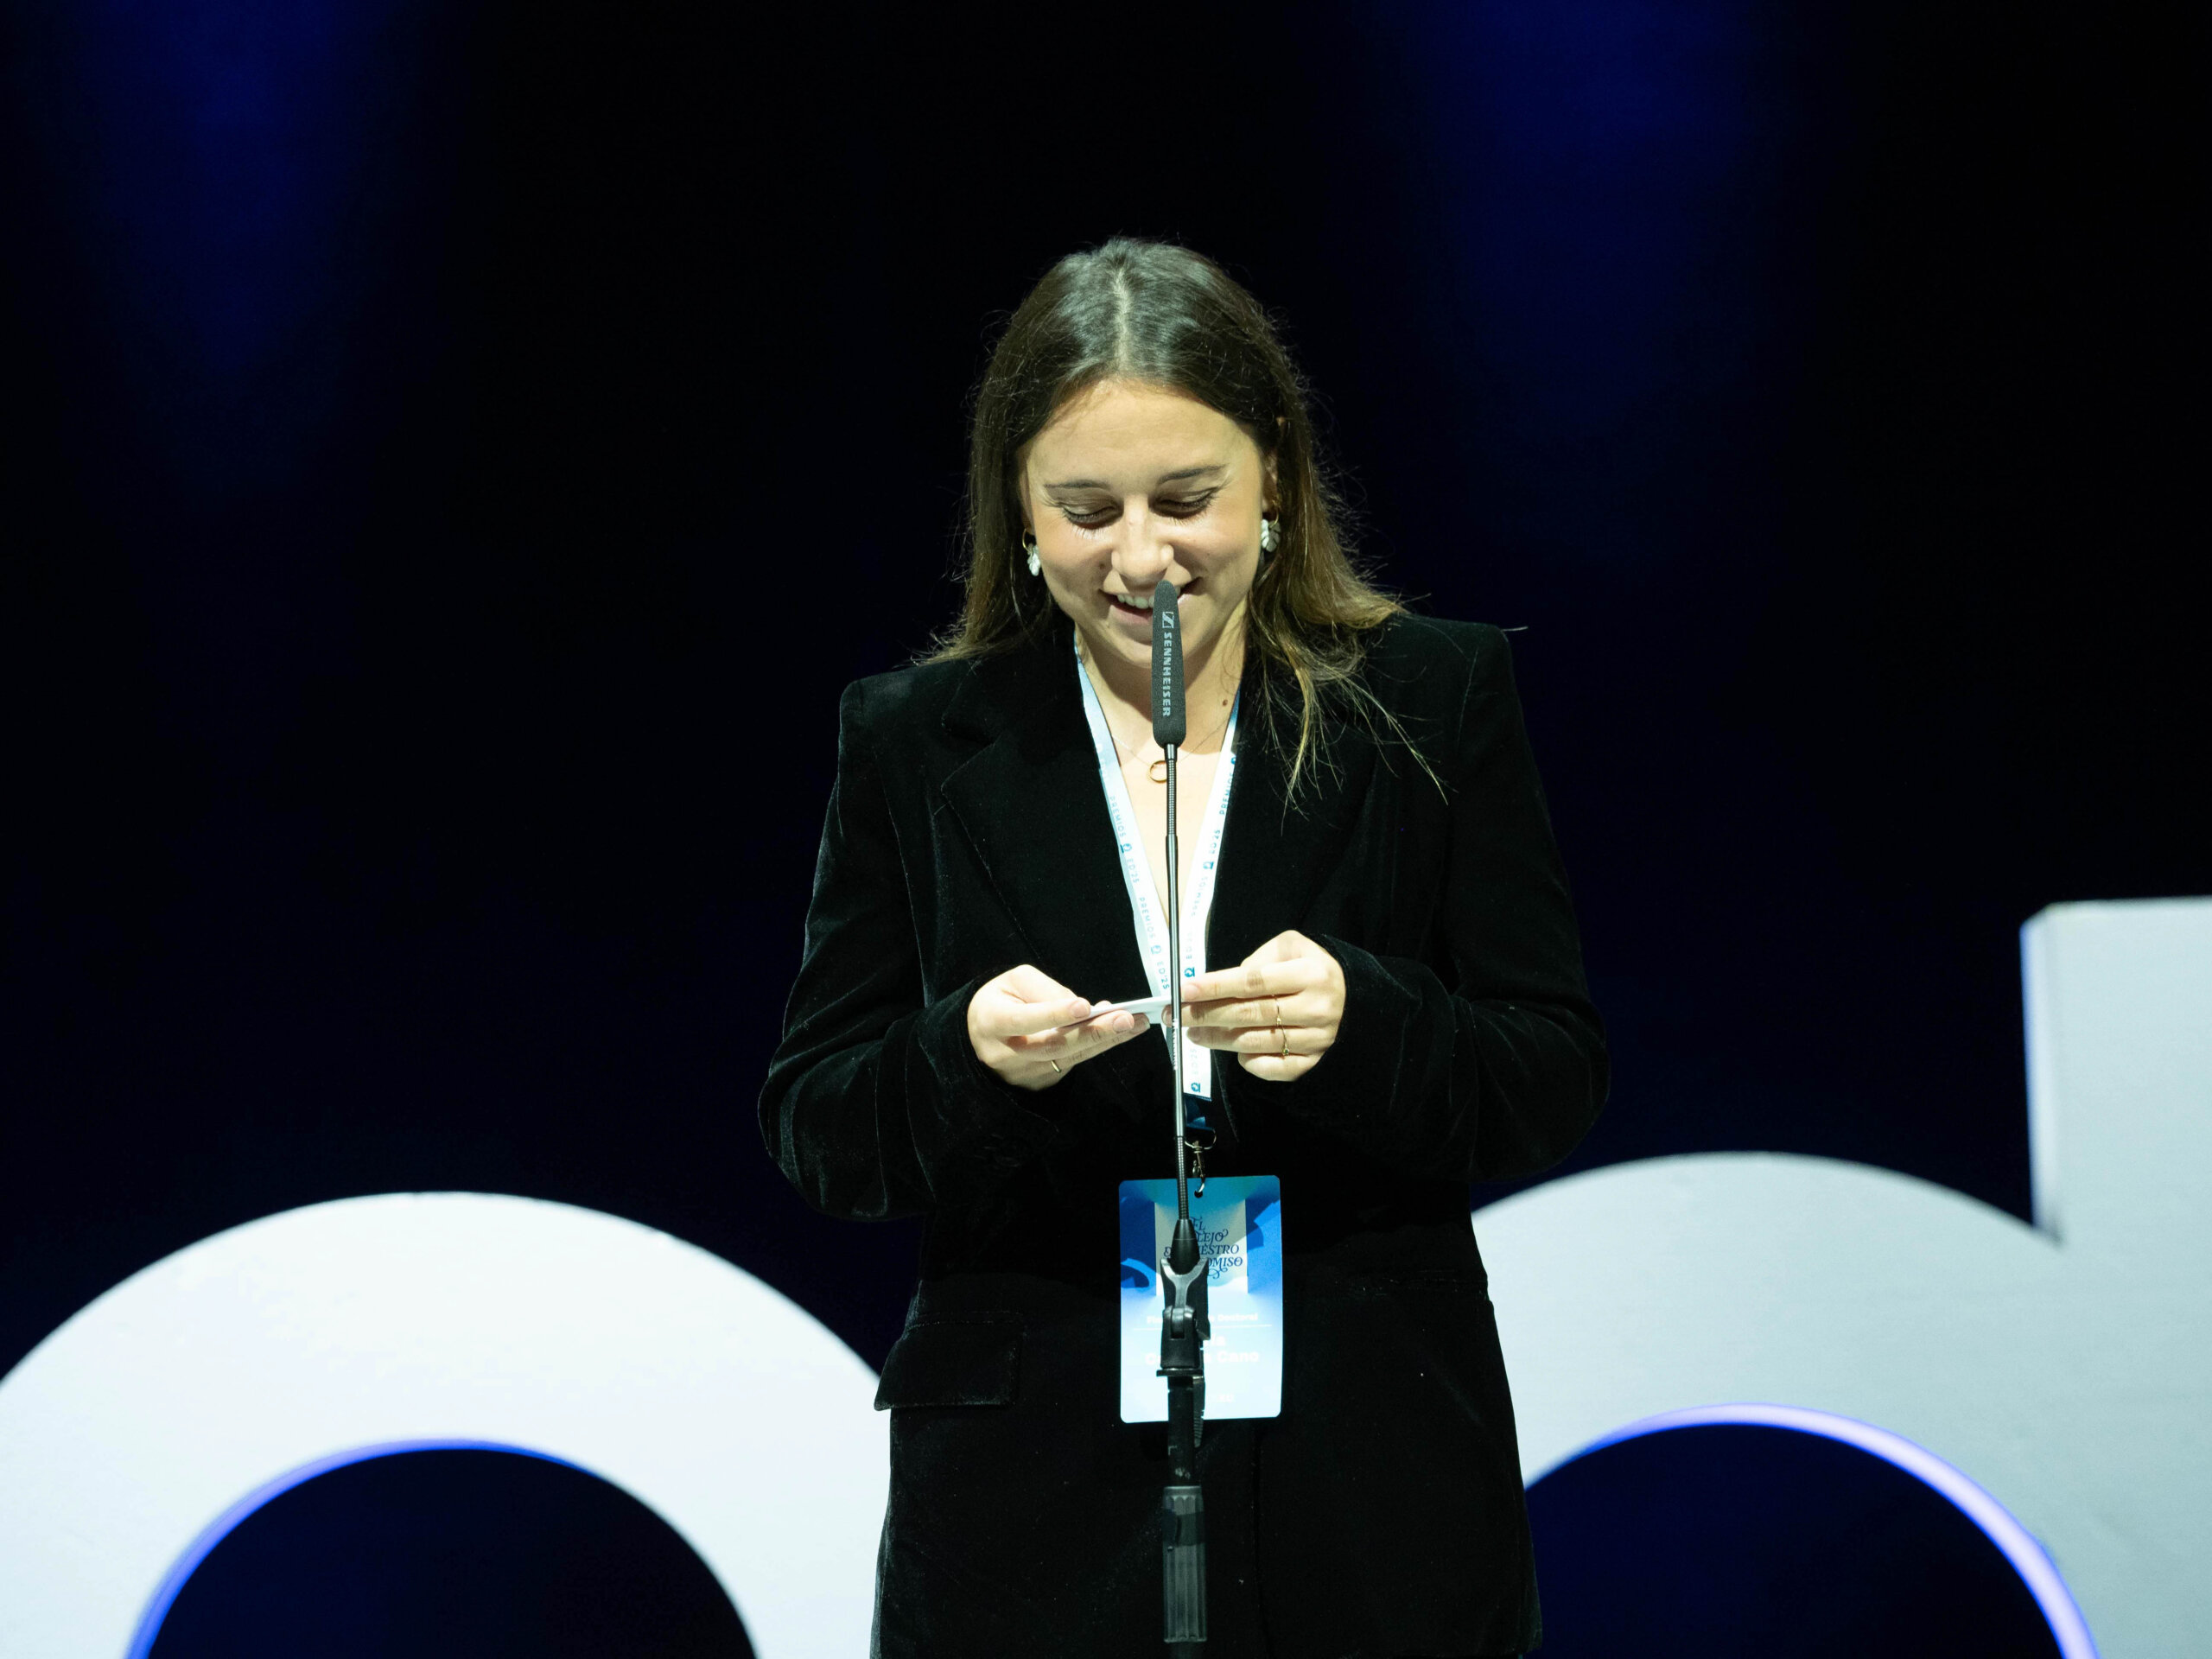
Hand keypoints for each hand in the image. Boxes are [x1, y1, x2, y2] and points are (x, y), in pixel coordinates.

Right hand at [967, 964, 1150, 1091]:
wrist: (979, 1040)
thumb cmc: (999, 1003)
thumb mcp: (1012, 982)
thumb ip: (1044, 989)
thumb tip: (1079, 1006)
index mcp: (992, 1022)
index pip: (1025, 1020)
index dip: (1054, 1014)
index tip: (1084, 1006)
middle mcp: (1007, 1053)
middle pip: (1054, 1046)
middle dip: (1093, 1032)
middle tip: (1125, 1018)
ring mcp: (1025, 1073)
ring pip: (1070, 1057)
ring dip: (1106, 1040)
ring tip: (1135, 1023)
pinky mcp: (1042, 1081)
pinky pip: (1073, 1062)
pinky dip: (1096, 1046)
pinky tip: (1118, 1032)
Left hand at [1183, 930, 1344, 1081]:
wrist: (1352, 998)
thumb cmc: (1310, 968)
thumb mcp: (1290, 947)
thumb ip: (1258, 960)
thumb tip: (1222, 984)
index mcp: (1310, 974)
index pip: (1253, 981)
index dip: (1216, 986)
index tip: (1186, 989)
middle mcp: (1316, 1008)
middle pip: (1250, 1014)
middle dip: (1208, 1014)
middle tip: (1178, 1015)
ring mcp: (1316, 1038)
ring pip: (1257, 1042)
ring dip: (1219, 1040)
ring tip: (1193, 1032)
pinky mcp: (1314, 1061)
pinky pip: (1276, 1069)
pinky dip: (1251, 1063)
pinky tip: (1234, 1053)